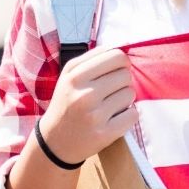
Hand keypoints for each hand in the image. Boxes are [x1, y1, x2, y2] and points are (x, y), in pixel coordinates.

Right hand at [35, 47, 135, 165]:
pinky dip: (128, 116)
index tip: (114, 71)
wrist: (54, 142)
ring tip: (107, 106)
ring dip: (124, 99)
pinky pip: (134, 114)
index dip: (121, 63)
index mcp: (75, 77)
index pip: (117, 56)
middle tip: (108, 92)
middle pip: (126, 75)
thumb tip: (123, 45)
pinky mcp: (105, 133)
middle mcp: (84, 95)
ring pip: (130, 94)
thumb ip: (93, 58)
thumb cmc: (67, 103)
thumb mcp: (69, 77)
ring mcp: (95, 116)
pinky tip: (112, 119)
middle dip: (121, 82)